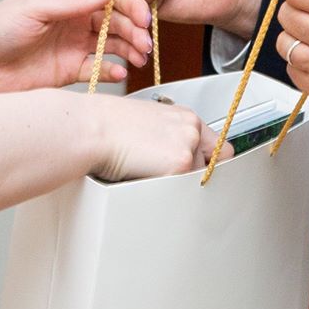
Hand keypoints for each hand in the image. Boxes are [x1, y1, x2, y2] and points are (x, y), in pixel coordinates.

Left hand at [0, 0, 154, 93]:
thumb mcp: (32, 8)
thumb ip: (71, 1)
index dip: (130, 4)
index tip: (142, 19)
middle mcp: (74, 19)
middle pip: (117, 20)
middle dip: (135, 29)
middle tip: (144, 43)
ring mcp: (73, 45)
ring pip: (113, 44)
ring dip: (130, 48)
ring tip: (138, 57)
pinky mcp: (69, 70)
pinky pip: (99, 68)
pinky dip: (113, 70)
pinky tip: (118, 72)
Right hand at [91, 96, 227, 182]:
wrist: (92, 128)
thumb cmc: (106, 125)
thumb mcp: (146, 123)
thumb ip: (168, 138)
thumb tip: (169, 157)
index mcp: (184, 117)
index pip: (215, 147)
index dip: (205, 161)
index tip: (197, 170)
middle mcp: (191, 128)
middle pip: (213, 165)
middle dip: (195, 174)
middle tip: (169, 177)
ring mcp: (188, 146)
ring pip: (195, 179)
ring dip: (176, 183)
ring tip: (146, 172)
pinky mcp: (180, 165)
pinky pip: (181, 190)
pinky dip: (164, 190)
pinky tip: (144, 176)